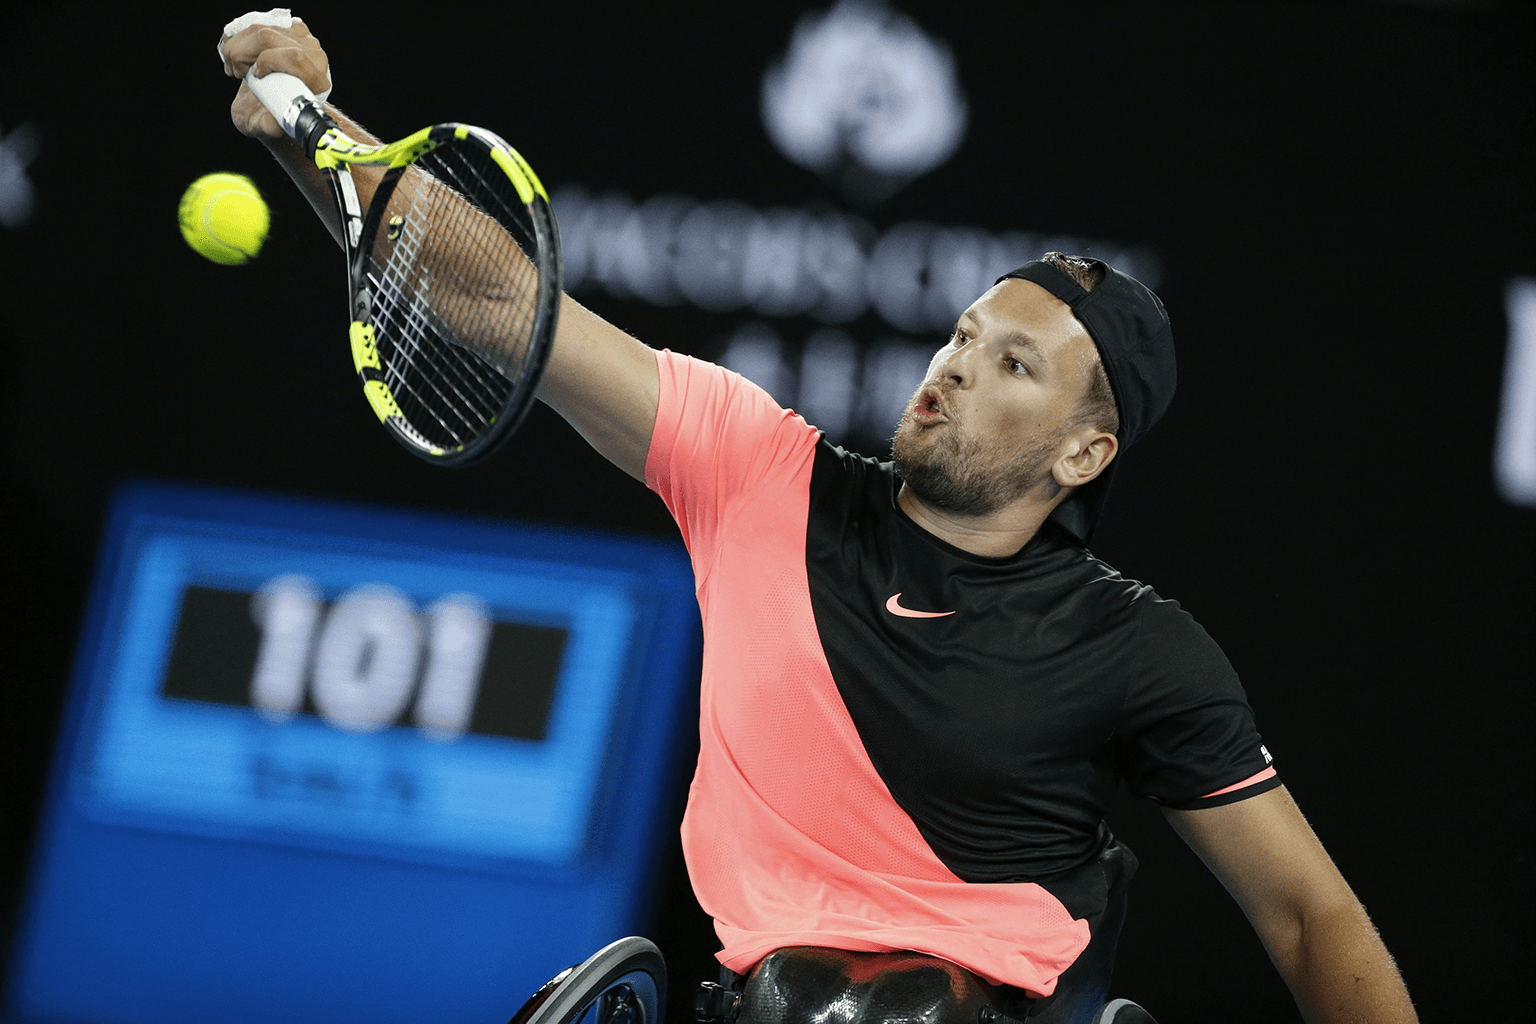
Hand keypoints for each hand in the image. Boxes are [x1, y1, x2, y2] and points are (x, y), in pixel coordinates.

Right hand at [219, 14, 331, 139]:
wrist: (273, 104)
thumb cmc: (272, 115)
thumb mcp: (267, 126)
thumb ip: (270, 126)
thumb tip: (273, 123)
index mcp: (318, 82)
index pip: (294, 57)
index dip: (267, 61)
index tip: (254, 75)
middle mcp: (315, 56)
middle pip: (269, 37)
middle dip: (242, 52)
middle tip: (236, 71)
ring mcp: (303, 39)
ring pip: (260, 27)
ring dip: (237, 45)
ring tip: (235, 66)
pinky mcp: (289, 29)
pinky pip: (259, 21)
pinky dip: (240, 35)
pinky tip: (236, 52)